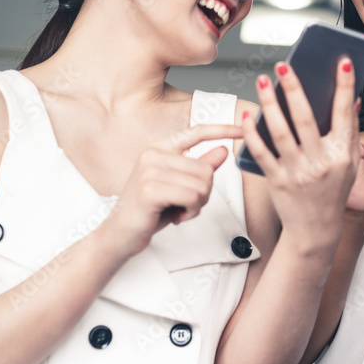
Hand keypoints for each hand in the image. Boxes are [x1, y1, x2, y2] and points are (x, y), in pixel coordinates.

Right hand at [104, 123, 244, 257]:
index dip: (222, 130)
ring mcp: (150, 170)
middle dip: (205, 192)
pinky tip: (176, 216)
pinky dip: (191, 211)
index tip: (242, 129)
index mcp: (160, 148)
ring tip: (178, 210)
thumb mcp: (180, 185)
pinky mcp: (151, 189)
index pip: (197, 131)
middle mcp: (154, 153)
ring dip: (198, 204)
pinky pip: (193, 197)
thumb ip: (200, 167)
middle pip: (207, 168)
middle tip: (186, 204)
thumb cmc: (151, 209)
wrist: (121, 234)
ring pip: (203, 184)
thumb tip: (223, 150)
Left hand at [240, 60, 358, 238]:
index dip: (345, 86)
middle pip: (306, 118)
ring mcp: (298, 172)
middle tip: (283, 66)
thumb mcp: (350, 163)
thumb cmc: (333, 191)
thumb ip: (350, 131)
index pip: (344, 113)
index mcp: (343, 153)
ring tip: (263, 82)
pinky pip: (262, 152)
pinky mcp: (277, 181)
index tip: (341, 62)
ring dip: (270, 104)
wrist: (316, 228)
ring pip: (280, 132)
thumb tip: (353, 99)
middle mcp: (321, 162)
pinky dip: (253, 133)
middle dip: (294, 89)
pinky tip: (248, 115)